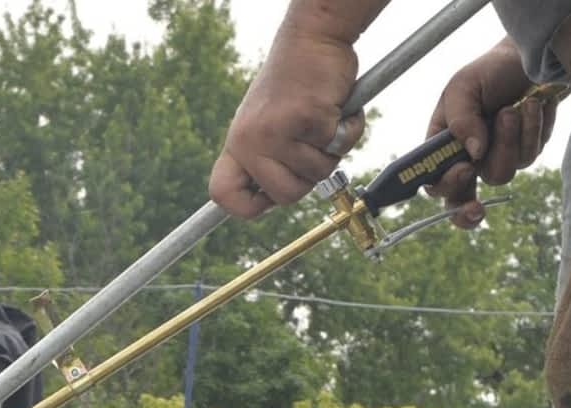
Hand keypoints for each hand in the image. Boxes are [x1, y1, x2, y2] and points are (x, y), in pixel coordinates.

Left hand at [210, 23, 365, 217]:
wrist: (313, 37)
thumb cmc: (296, 83)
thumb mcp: (267, 124)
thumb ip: (266, 160)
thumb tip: (270, 200)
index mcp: (238, 143)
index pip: (223, 194)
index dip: (246, 207)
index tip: (266, 202)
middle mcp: (249, 140)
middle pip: (285, 196)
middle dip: (308, 179)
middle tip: (313, 146)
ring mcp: (275, 131)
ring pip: (316, 174)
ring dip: (331, 151)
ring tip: (323, 118)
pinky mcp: (304, 118)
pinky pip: (336, 147)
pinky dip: (347, 131)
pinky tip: (337, 107)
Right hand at [427, 40, 556, 228]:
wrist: (526, 58)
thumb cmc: (488, 71)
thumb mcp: (463, 87)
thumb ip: (461, 119)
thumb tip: (474, 152)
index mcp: (443, 148)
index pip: (436, 184)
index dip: (448, 187)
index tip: (465, 169)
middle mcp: (469, 160)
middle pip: (469, 194)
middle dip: (476, 193)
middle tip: (481, 200)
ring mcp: (499, 158)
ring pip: (504, 173)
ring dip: (513, 138)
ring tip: (517, 106)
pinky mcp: (526, 152)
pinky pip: (531, 154)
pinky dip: (534, 127)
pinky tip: (534, 104)